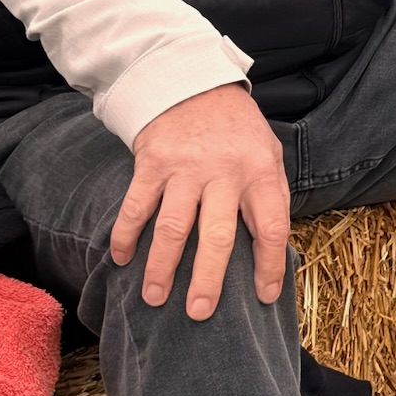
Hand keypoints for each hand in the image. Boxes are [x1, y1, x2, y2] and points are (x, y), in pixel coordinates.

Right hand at [110, 85, 289, 321]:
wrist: (194, 82)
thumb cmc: (235, 128)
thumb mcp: (267, 151)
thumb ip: (269, 193)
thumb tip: (274, 246)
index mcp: (260, 171)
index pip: (271, 226)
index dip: (270, 265)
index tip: (262, 297)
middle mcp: (225, 171)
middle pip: (218, 236)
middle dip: (208, 279)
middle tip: (199, 313)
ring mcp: (187, 167)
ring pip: (173, 228)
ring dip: (161, 267)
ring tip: (155, 297)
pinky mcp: (153, 162)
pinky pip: (136, 207)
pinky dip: (126, 236)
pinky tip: (122, 259)